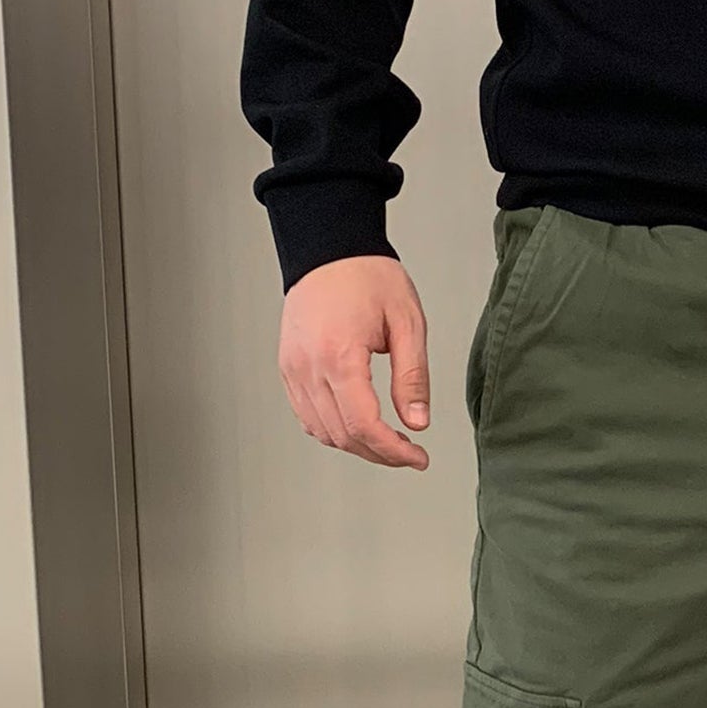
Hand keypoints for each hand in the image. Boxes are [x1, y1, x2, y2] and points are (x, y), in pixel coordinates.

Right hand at [278, 255, 430, 469]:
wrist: (329, 249)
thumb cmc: (368, 277)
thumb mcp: (407, 323)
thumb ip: (412, 377)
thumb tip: (418, 422)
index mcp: (339, 355)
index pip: (364, 425)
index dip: (393, 452)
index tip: (418, 458)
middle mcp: (308, 366)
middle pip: (343, 435)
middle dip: (380, 454)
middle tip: (410, 454)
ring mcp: (293, 368)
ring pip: (323, 432)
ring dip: (357, 446)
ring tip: (388, 441)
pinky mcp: (288, 368)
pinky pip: (307, 416)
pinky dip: (333, 430)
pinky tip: (358, 426)